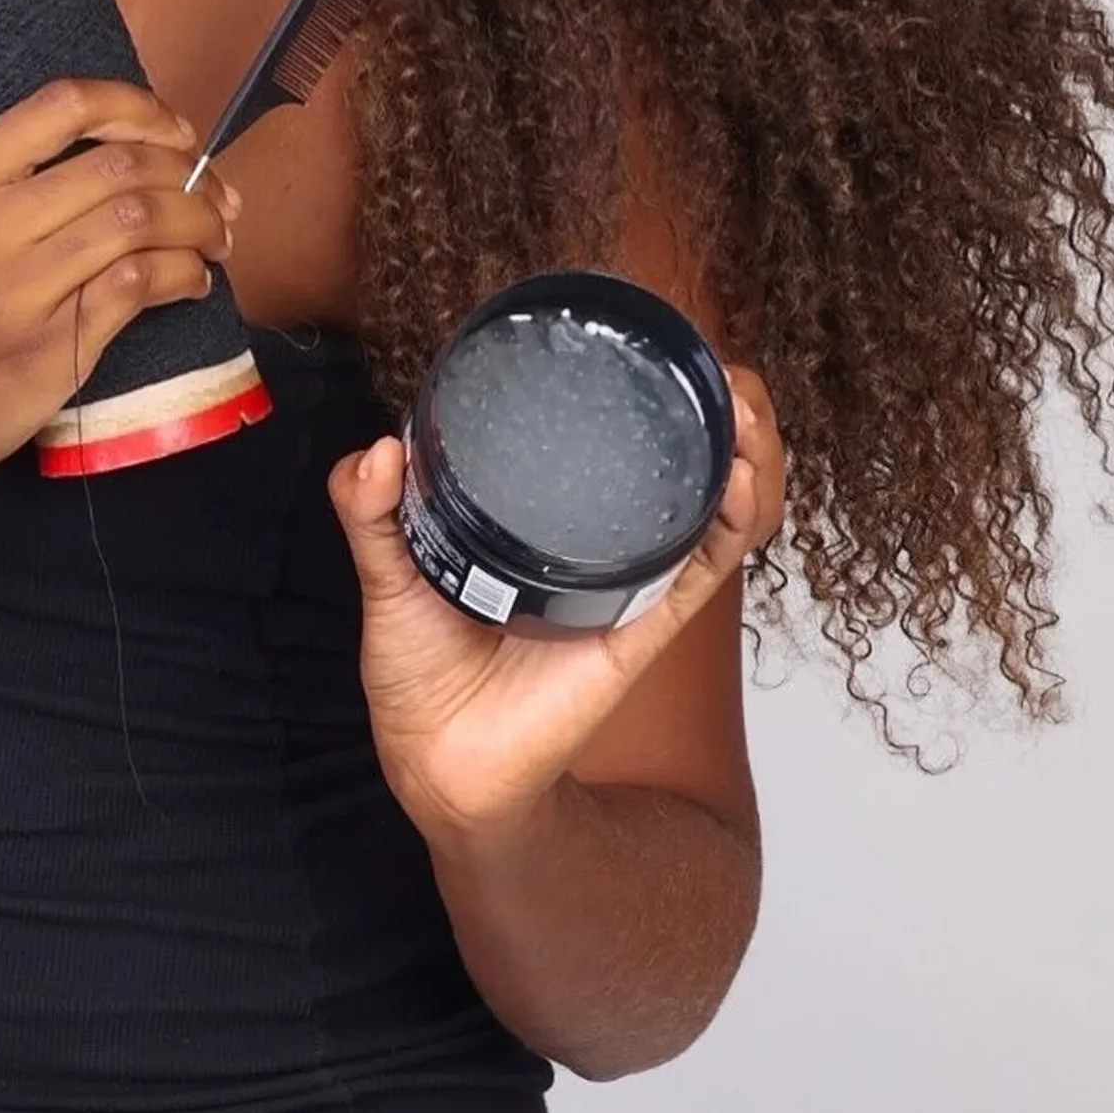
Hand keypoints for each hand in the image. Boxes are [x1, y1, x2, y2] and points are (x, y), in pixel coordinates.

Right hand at [0, 78, 238, 508]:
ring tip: (216, 237)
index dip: (138, 106)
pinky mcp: (48, 349)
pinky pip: (139, 285)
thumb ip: (9, 182)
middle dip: (190, 173)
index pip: (62, 105)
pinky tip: (192, 281)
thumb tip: (125, 148)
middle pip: (118, 164)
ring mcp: (15, 291)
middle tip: (218, 194)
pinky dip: (184, 275)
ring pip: (139, 221)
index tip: (175, 132)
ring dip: (199, 224)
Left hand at [328, 363, 785, 841]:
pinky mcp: (639, 626)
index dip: (632, 397)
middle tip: (718, 371)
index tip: (643, 346)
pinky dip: (729, 524)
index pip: (595, 450)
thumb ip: (371, 512)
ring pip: (703, 510)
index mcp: (534, 528)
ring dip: (738, 456)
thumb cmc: (418, 678)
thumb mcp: (386, 577)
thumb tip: (380, 448)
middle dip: (708, 416)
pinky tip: (738, 479)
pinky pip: (699, 569)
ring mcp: (622, 585)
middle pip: (672, 470)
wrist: (441, 767)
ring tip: (742, 407)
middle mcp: (589, 549)